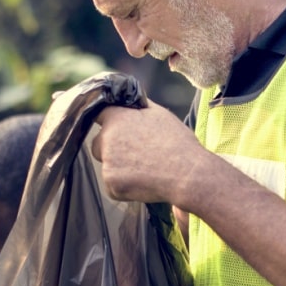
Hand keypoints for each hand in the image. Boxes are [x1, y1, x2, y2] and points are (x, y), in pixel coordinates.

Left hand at [90, 103, 205, 204]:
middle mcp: (107, 139)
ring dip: (119, 169)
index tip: (114, 128)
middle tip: (136, 154)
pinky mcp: (111, 185)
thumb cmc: (177, 143)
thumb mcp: (160, 114)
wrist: (187, 174)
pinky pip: (112, 186)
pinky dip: (124, 187)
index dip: (107, 122)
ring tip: (144, 169)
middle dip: (111, 148)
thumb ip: (138, 105)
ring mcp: (108, 164)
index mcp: (116, 118)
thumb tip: (130, 98)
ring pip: (107, 166)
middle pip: (98, 144)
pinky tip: (143, 182)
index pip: (97, 114)